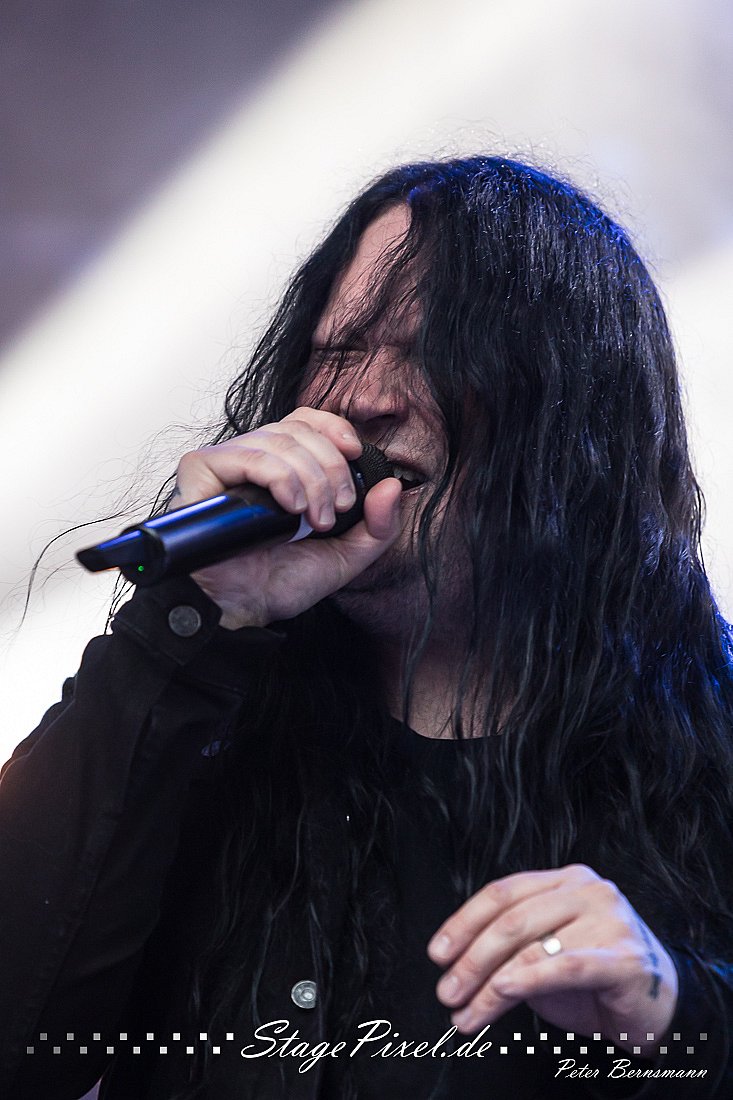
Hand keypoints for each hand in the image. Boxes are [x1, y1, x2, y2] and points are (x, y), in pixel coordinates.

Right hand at [171, 407, 401, 628]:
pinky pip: (248, 454)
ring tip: (315, 520)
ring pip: (280, 440)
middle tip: (337, 510)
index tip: (356, 454)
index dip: (334, 428)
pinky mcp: (200, 470)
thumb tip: (394, 486)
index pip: (306, 421)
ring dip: (311, 479)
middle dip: (332, 468)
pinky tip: (291, 507)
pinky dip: (280, 476)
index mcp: (281, 469)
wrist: (239, 611)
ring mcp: (225, 462)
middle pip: (299, 429)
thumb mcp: (345, 557)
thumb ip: (378, 527)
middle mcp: (252, 460)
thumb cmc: (278, 584)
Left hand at [427, 864, 677, 1056]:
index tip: (437, 953)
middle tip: (447, 991)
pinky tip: (501, 991)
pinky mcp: (624, 957)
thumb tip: (456, 969)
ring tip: (465, 1013)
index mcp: (564, 880)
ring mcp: (609, 920)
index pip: (503, 892)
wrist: (661, 1005)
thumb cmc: (594, 977)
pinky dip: (527, 978)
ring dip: (488, 985)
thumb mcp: (546, 954)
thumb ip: (511, 950)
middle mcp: (587, 890)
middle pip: (512, 919)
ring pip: (532, 947)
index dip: (464, 921)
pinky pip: (565, 965)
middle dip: (470, 959)